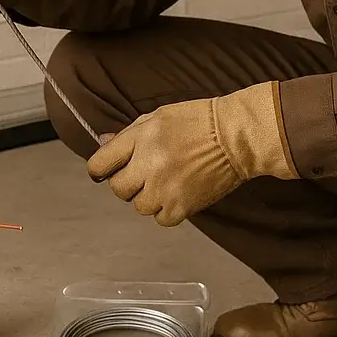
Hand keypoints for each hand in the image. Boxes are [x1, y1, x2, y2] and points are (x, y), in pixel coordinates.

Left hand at [86, 81, 296, 226]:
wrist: (237, 137)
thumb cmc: (198, 121)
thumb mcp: (158, 117)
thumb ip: (128, 134)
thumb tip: (103, 142)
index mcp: (140, 139)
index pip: (100, 164)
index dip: (100, 169)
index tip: (106, 171)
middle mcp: (149, 165)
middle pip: (118, 189)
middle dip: (128, 182)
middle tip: (145, 173)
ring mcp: (165, 189)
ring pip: (139, 206)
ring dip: (148, 196)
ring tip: (167, 181)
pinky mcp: (183, 207)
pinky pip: (161, 219)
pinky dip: (167, 210)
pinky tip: (178, 193)